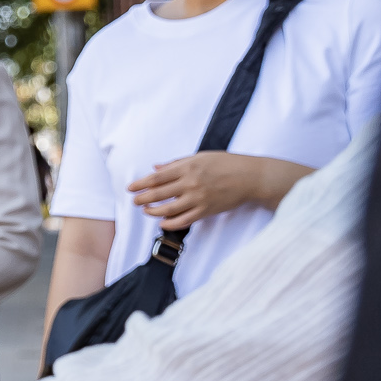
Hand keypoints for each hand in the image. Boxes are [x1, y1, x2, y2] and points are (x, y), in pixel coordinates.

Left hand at [126, 153, 311, 230]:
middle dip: (143, 199)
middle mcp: (191, 183)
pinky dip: (170, 223)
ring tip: (145, 211)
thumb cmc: (225, 164)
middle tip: (134, 201)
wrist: (250, 177)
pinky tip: (162, 222)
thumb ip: (176, 163)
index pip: (157, 177)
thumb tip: (155, 167)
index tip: (130, 188)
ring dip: (153, 211)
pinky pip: (184, 220)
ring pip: (168, 209)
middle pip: (159, 194)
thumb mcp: (200, 157)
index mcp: (188, 167)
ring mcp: (198, 198)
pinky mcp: (206, 210)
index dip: (141, 184)